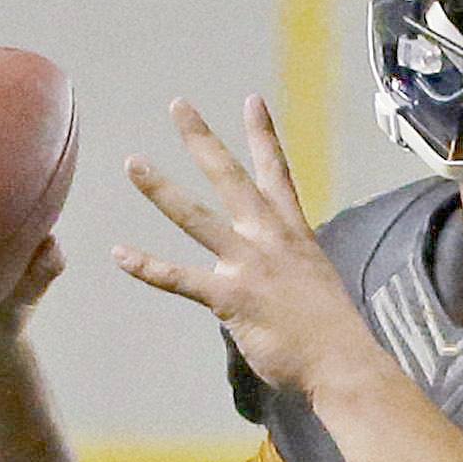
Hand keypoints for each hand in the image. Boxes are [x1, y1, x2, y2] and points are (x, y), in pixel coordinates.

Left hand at [114, 95, 373, 396]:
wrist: (342, 361)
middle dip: (202, 139)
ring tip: (133, 163)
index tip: (252, 100)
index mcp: (293, 232)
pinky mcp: (230, 297)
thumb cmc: (331, 332)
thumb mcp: (313, 283)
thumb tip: (266, 279)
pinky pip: (180, 278)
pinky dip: (148, 267)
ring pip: (196, 217)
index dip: (263, 135)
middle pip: (230, 177)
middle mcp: (269, 238)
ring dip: (162, 189)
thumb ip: (283, 270)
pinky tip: (120, 254)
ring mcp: (248, 264)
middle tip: (178, 106)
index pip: (277, 172)